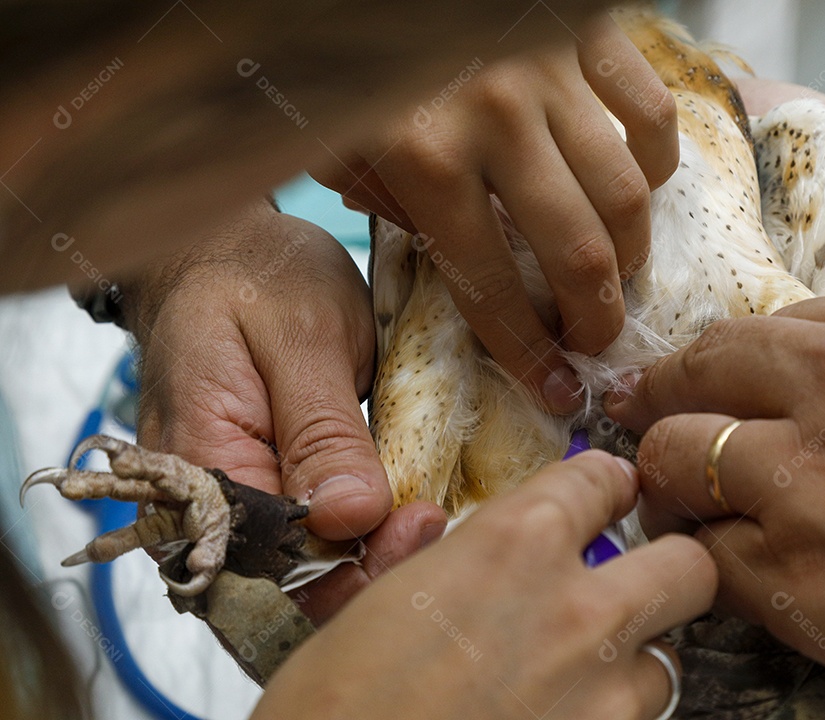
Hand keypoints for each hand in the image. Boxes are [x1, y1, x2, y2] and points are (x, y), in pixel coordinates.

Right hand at [130, 201, 445, 623]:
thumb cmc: (257, 277)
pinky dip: (353, 529)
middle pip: (286, 579)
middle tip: (433, 519)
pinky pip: (303, 533)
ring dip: (367, 551)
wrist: (226, 250)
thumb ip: (322, 431)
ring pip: (298, 564)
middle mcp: (200, 501)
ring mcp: (225, 500)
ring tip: (424, 513)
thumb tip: (352, 519)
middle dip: (368, 564)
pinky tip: (397, 506)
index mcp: (199, 463)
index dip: (352, 564)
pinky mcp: (255, 487)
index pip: (272, 562)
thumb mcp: (302, 338)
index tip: (421, 523)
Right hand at [254, 451, 717, 719]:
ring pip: (667, 661)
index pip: (599, 480)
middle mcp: (576, 612)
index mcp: (513, 547)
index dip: (603, 486)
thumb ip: (433, 560)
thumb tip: (443, 540)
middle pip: (685, 566)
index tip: (604, 495)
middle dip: (663, 569)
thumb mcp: (373, 606)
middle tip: (627, 582)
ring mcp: (604, 698)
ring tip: (574, 678)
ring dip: (631, 661)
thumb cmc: (332, 713)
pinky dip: (605, 719)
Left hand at [311, 14, 677, 412]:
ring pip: (628, 194)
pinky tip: (632, 185)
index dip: (531, 353)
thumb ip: (393, 212)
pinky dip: (655, 164)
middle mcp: (495, 118)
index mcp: (423, 157)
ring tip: (612, 275)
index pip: (491, 288)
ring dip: (629, 255)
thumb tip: (465, 265)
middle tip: (594, 341)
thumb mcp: (336, 148)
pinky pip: (651, 115)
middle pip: (582, 254)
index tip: (559, 391)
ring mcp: (549, 72)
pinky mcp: (586, 33)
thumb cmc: (344, 60)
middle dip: (598, 320)